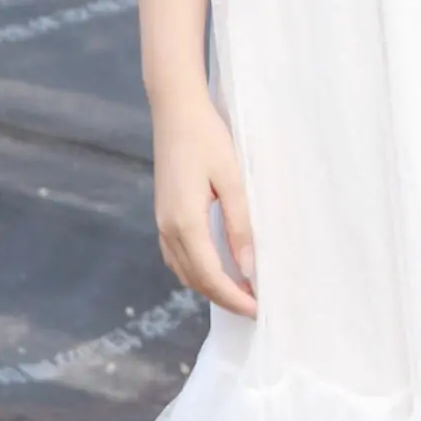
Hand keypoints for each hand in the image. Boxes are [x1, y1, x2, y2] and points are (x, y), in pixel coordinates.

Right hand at [152, 90, 256, 317]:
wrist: (176, 111)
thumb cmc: (208, 139)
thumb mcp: (233, 181)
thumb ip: (240, 226)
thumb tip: (248, 269)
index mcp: (185, 223)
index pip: (211, 276)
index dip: (235, 297)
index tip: (258, 309)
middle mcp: (168, 229)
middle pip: (196, 280)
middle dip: (225, 298)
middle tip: (256, 306)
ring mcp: (161, 222)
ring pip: (184, 271)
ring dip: (210, 287)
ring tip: (241, 292)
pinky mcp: (163, 214)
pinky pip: (177, 256)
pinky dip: (197, 271)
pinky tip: (217, 268)